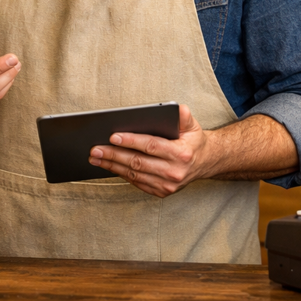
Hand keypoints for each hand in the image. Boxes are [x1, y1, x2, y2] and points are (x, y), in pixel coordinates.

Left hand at [89, 104, 213, 197]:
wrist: (205, 163)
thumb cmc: (193, 141)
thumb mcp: (192, 125)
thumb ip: (184, 116)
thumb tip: (177, 109)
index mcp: (181, 153)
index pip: (151, 146)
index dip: (131, 141)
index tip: (113, 136)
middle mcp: (174, 172)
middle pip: (138, 162)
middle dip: (114, 155)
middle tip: (95, 149)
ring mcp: (168, 185)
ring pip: (134, 174)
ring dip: (112, 166)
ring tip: (96, 157)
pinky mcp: (162, 192)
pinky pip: (137, 182)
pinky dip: (121, 174)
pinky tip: (109, 165)